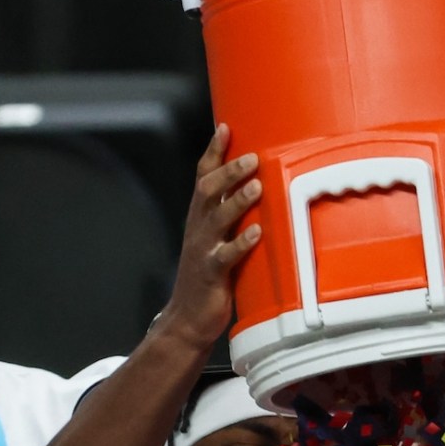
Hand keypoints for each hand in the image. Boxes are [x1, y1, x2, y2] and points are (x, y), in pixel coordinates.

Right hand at [152, 126, 261, 347]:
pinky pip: (227, 255)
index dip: (213, 152)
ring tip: (257, 186)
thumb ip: (230, 216)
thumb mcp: (217, 240)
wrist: (187, 318)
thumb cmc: (207, 277)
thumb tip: (257, 189)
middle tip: (251, 157)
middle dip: (228, 171)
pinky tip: (257, 231)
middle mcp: (199, 228)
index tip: (225, 127)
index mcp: (199, 217)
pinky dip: (242, 242)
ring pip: (218, 218)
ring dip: (237, 201)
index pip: (203, 177)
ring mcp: (204, 250)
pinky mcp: (212, 274)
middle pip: (208, 191)